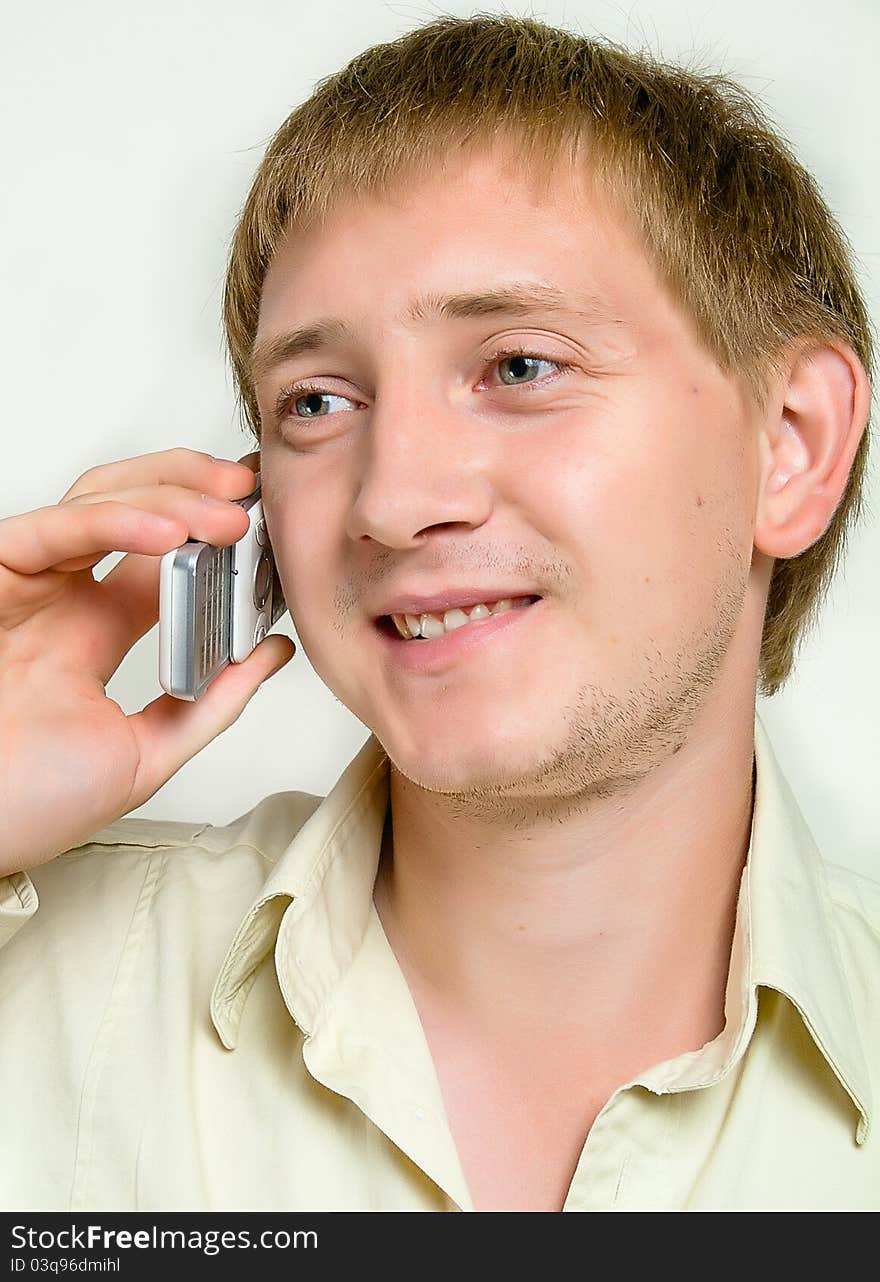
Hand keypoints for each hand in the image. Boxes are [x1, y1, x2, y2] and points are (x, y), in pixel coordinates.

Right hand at [0, 447, 295, 874]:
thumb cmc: (28, 806)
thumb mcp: (147, 754)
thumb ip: (210, 702)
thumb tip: (272, 652)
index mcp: (95, 634)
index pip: (161, 558)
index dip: (212, 535)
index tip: (268, 526)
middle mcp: (61, 599)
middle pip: (132, 508)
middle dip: (195, 488)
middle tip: (251, 494)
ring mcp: (27, 586)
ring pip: (98, 502)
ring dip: (169, 496)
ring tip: (228, 512)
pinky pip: (51, 530)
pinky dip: (113, 521)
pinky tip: (169, 530)